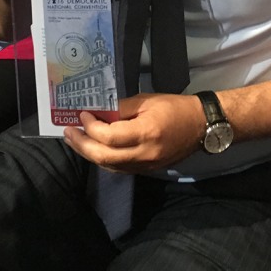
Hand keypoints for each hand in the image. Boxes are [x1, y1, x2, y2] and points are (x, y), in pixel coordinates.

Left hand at [63, 93, 206, 172]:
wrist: (201, 126)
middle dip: (82, 145)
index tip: (82, 115)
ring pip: (109, 166)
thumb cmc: (175, 108)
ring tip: (76, 140)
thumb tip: (99, 113)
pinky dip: (103, 159)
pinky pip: (119, 168)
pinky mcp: (146, 170)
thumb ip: (121, 108)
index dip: (91, 127)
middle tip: (69, 133)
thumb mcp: (147, 101)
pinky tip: (94, 149)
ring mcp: (145, 165)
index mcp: (146, 133)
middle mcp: (144, 153)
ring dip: (89, 154)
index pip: (109, 137)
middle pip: (104, 157)